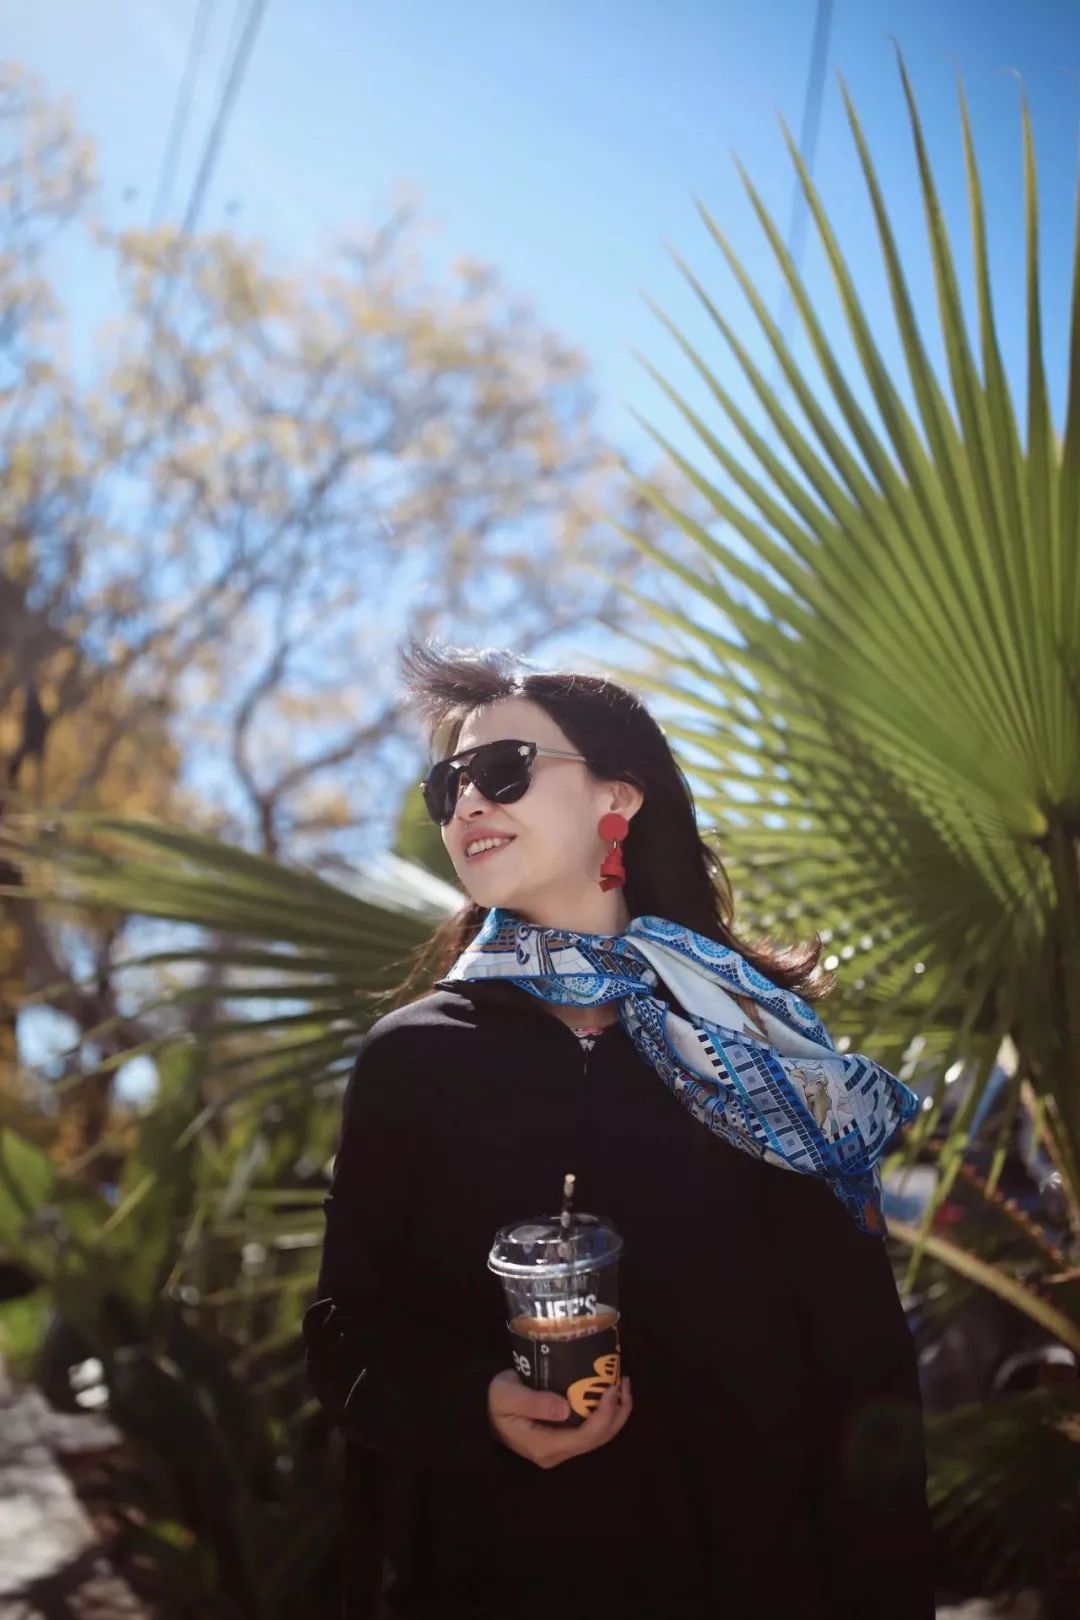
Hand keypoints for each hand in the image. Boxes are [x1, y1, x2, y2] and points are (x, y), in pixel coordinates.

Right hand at [487, 1368, 632, 1468]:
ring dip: (615, 1413)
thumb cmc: (493, 1402)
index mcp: (544, 1446)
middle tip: (623, 1382)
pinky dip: (604, 1413)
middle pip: (598, 1439)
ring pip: (598, 1437)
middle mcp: (557, 1453)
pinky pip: (590, 1431)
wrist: (481, 1413)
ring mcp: (560, 1448)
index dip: (605, 1414)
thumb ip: (533, 1402)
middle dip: (617, 1412)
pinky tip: (606, 1393)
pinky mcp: (562, 1439)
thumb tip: (564, 1408)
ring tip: (621, 1385)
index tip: (612, 1387)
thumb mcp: (506, 1396)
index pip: (586, 1437)